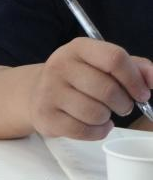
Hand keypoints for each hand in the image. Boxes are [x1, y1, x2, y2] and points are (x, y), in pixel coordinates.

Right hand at [29, 37, 152, 139]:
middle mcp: (59, 65)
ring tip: (102, 113)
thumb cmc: (80, 78)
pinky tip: (93, 124)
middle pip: (107, 89)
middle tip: (121, 106)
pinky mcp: (45, 115)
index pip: (114, 58)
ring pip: (95, 113)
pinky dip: (96, 132)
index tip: (142, 93)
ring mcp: (48, 91)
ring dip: (107, 118)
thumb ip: (134, 67)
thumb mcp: (103, 64)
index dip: (135, 79)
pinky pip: (83, 131)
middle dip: (123, 104)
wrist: (37, 92)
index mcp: (78, 48)